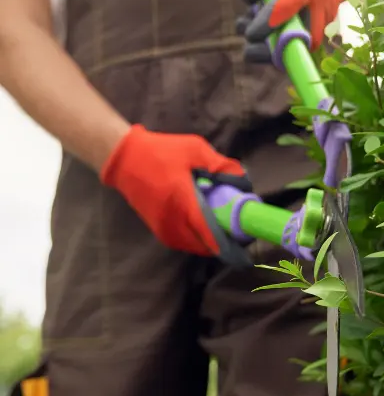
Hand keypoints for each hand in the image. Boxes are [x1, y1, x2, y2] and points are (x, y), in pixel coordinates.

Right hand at [100, 126, 247, 256]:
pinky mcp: (157, 230)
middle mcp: (172, 221)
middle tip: (237, 227)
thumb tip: (241, 180)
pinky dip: (195, 239)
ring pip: (193, 246)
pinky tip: (203, 225)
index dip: (229, 239)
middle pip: (205, 245)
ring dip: (209, 241)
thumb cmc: (161, 151)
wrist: (125, 158)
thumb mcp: (195, 149)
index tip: (245, 237)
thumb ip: (220, 165)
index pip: (209, 232)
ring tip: (222, 226)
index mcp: (183, 201)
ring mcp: (162, 228)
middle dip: (224, 240)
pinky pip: (182, 242)